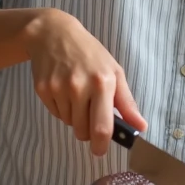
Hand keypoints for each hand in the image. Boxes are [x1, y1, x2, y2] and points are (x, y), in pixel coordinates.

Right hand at [24, 9, 146, 155]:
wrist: (54, 34)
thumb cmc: (90, 54)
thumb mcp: (114, 72)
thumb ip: (127, 103)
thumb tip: (141, 127)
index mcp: (102, 83)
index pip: (102, 127)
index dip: (102, 145)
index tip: (101, 150)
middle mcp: (79, 86)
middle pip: (83, 131)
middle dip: (88, 131)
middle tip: (90, 114)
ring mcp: (59, 88)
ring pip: (69, 123)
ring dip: (75, 117)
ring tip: (76, 94)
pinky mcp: (43, 90)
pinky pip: (55, 114)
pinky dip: (61, 108)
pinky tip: (63, 89)